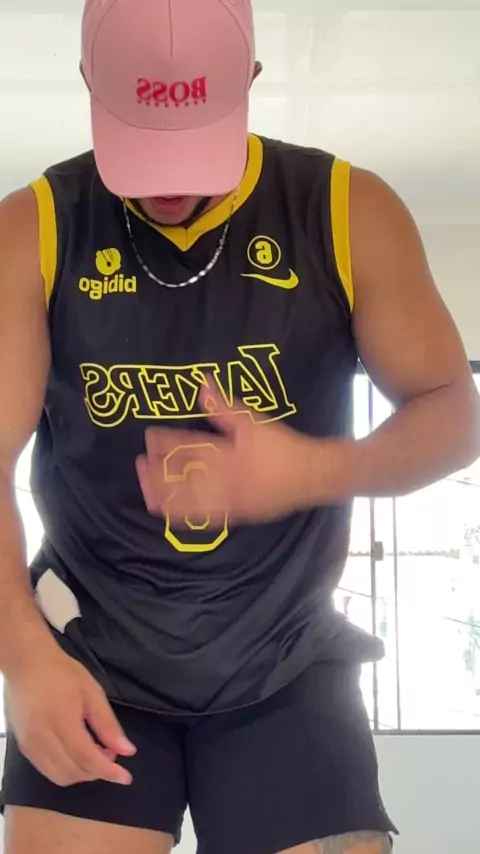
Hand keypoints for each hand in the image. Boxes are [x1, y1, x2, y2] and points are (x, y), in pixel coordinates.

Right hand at [5, 649, 136, 786]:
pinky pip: (47, 770)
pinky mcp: (23, 748)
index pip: (86, 758)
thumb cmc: (61, 673)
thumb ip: (108, 724)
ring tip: (96, 753)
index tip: (126, 777)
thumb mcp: (91, 692)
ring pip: (59, 776)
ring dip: (82, 773)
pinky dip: (66, 769)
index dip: (107, 771)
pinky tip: (77, 753)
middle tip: (111, 753)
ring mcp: (29, 746)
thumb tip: (127, 750)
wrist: (26, 664)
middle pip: (73, 772)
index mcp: (60, 721)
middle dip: (96, 771)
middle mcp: (41, 739)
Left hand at [136, 386, 315, 525]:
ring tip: (146, 488)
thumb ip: (224, 406)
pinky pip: (200, 518)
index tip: (148, 437)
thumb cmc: (282, 446)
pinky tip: (167, 511)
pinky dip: (180, 514)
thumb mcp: (253, 421)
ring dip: (162, 494)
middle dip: (157, 471)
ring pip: (186, 501)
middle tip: (140, 463)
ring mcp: (226, 501)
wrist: (311, 476)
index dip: (164, 443)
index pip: (186, 448)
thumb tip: (201, 384)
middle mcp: (221, 481)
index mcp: (225, 455)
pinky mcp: (233, 515)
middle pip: (180, 478)